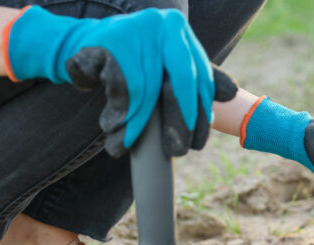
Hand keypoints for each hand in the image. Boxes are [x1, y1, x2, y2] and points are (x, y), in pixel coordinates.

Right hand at [4, 6, 219, 156]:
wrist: (80, 45)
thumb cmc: (130, 62)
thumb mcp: (164, 67)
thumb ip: (194, 78)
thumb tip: (232, 93)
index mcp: (180, 31)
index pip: (199, 78)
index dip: (200, 114)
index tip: (196, 143)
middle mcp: (163, 24)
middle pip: (179, 84)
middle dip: (178, 123)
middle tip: (175, 152)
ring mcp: (136, 28)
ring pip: (146, 92)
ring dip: (136, 125)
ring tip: (124, 145)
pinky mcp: (109, 41)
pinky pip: (120, 88)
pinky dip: (117, 114)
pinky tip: (111, 129)